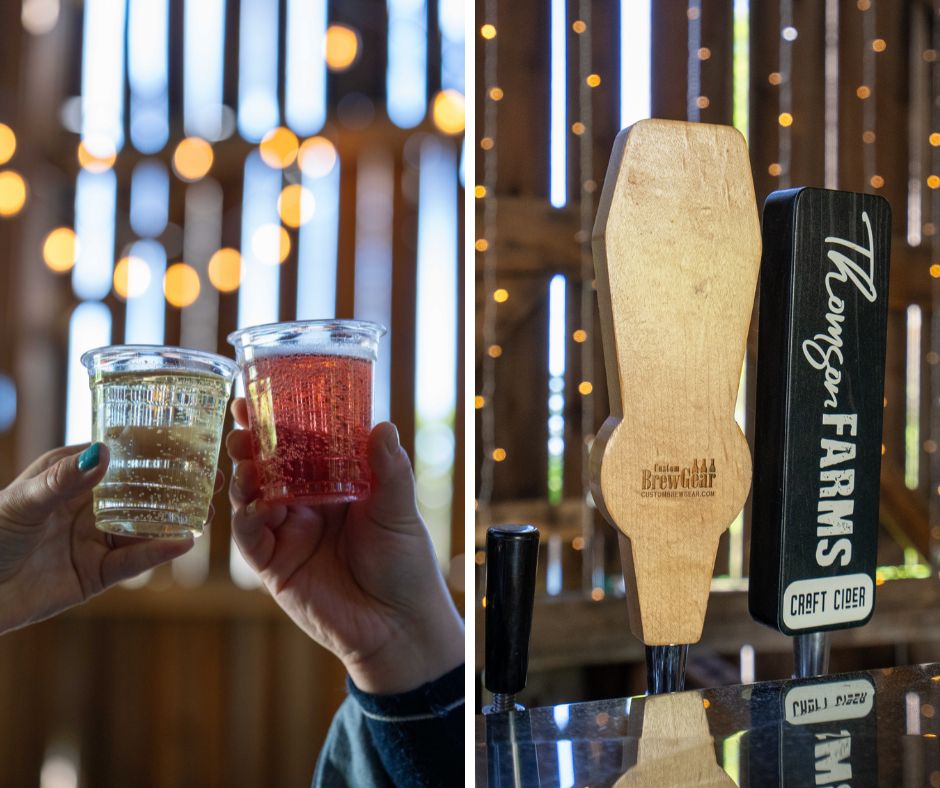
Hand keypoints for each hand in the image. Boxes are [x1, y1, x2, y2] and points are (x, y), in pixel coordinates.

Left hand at [0, 442, 198, 634]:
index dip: (155, 447)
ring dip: (176, 520)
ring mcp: (94, 540)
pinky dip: (158, 552)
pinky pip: (133, 561)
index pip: (120, 455)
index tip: (189, 440)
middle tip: (213, 477)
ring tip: (208, 512)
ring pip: (145, 526)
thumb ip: (63, 481)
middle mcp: (87, 505)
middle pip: (142, 491)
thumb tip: (104, 454)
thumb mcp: (22, 503)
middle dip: (177, 485)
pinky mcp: (95, 574)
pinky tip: (183, 542)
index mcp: (70, 476)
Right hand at [226, 399, 463, 693]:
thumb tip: (383, 425)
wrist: (399, 626)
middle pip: (269, 467)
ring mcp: (288, 535)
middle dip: (252, 442)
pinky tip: (252, 502)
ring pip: (252, 497)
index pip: (302, 445)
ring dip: (244, 474)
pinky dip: (246, 518)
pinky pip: (251, 539)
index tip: (265, 394)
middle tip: (242, 420)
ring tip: (244, 454)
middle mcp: (307, 506)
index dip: (283, 421)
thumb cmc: (405, 564)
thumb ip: (388, 471)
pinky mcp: (275, 567)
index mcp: (335, 485)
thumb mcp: (398, 511)